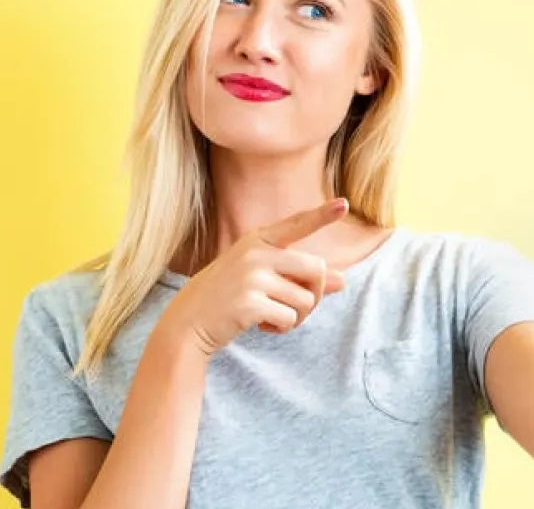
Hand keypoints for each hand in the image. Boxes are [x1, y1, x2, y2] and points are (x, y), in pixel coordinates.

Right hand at [158, 198, 349, 355]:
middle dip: (315, 293)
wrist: (189, 320)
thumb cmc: (229, 296)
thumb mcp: (262, 278)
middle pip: (315, 268)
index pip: (295, 224)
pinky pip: (290, 318)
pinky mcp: (249, 303)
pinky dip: (282, 328)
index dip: (321, 215)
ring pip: (305, 299)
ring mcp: (251, 277)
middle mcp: (256, 253)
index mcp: (258, 241)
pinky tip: (263, 326)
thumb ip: (299, 277)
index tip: (343, 205)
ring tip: (274, 317)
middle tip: (298, 307)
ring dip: (298, 316)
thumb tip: (343, 281)